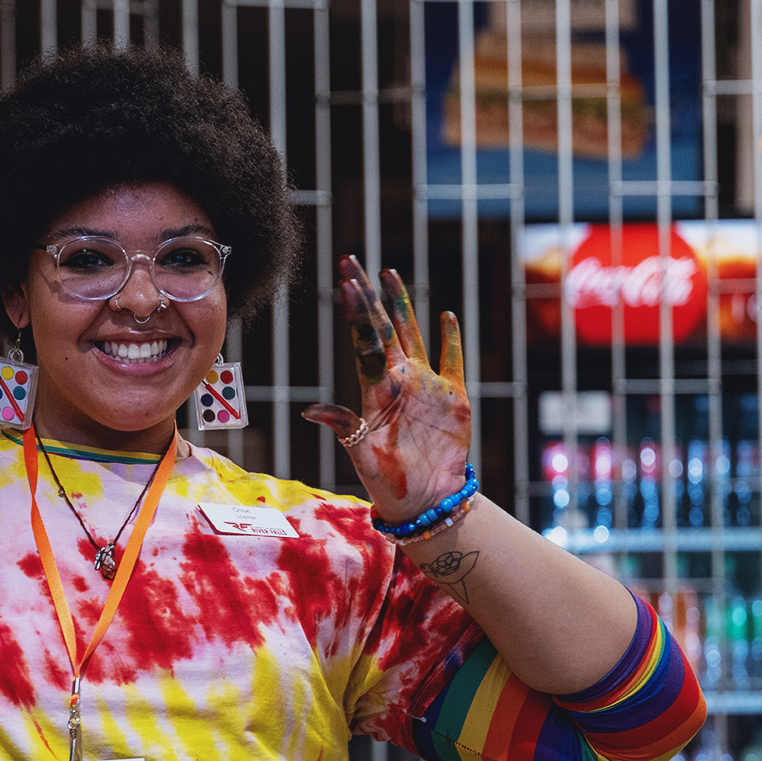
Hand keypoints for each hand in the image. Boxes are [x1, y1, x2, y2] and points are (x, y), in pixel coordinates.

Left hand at [303, 256, 470, 521]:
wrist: (424, 499)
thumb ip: (341, 426)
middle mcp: (399, 379)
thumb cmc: (387, 480)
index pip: (364, 340)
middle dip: (368, 294)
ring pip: (412, 333)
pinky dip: (451, 339)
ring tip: (388, 273)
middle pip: (382, 326)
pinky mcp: (453, 397)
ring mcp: (426, 385)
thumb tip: (308, 412)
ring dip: (401, 304)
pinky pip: (452, 360)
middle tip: (352, 261)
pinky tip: (446, 316)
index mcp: (377, 388)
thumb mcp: (360, 452)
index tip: (345, 282)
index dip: (357, 311)